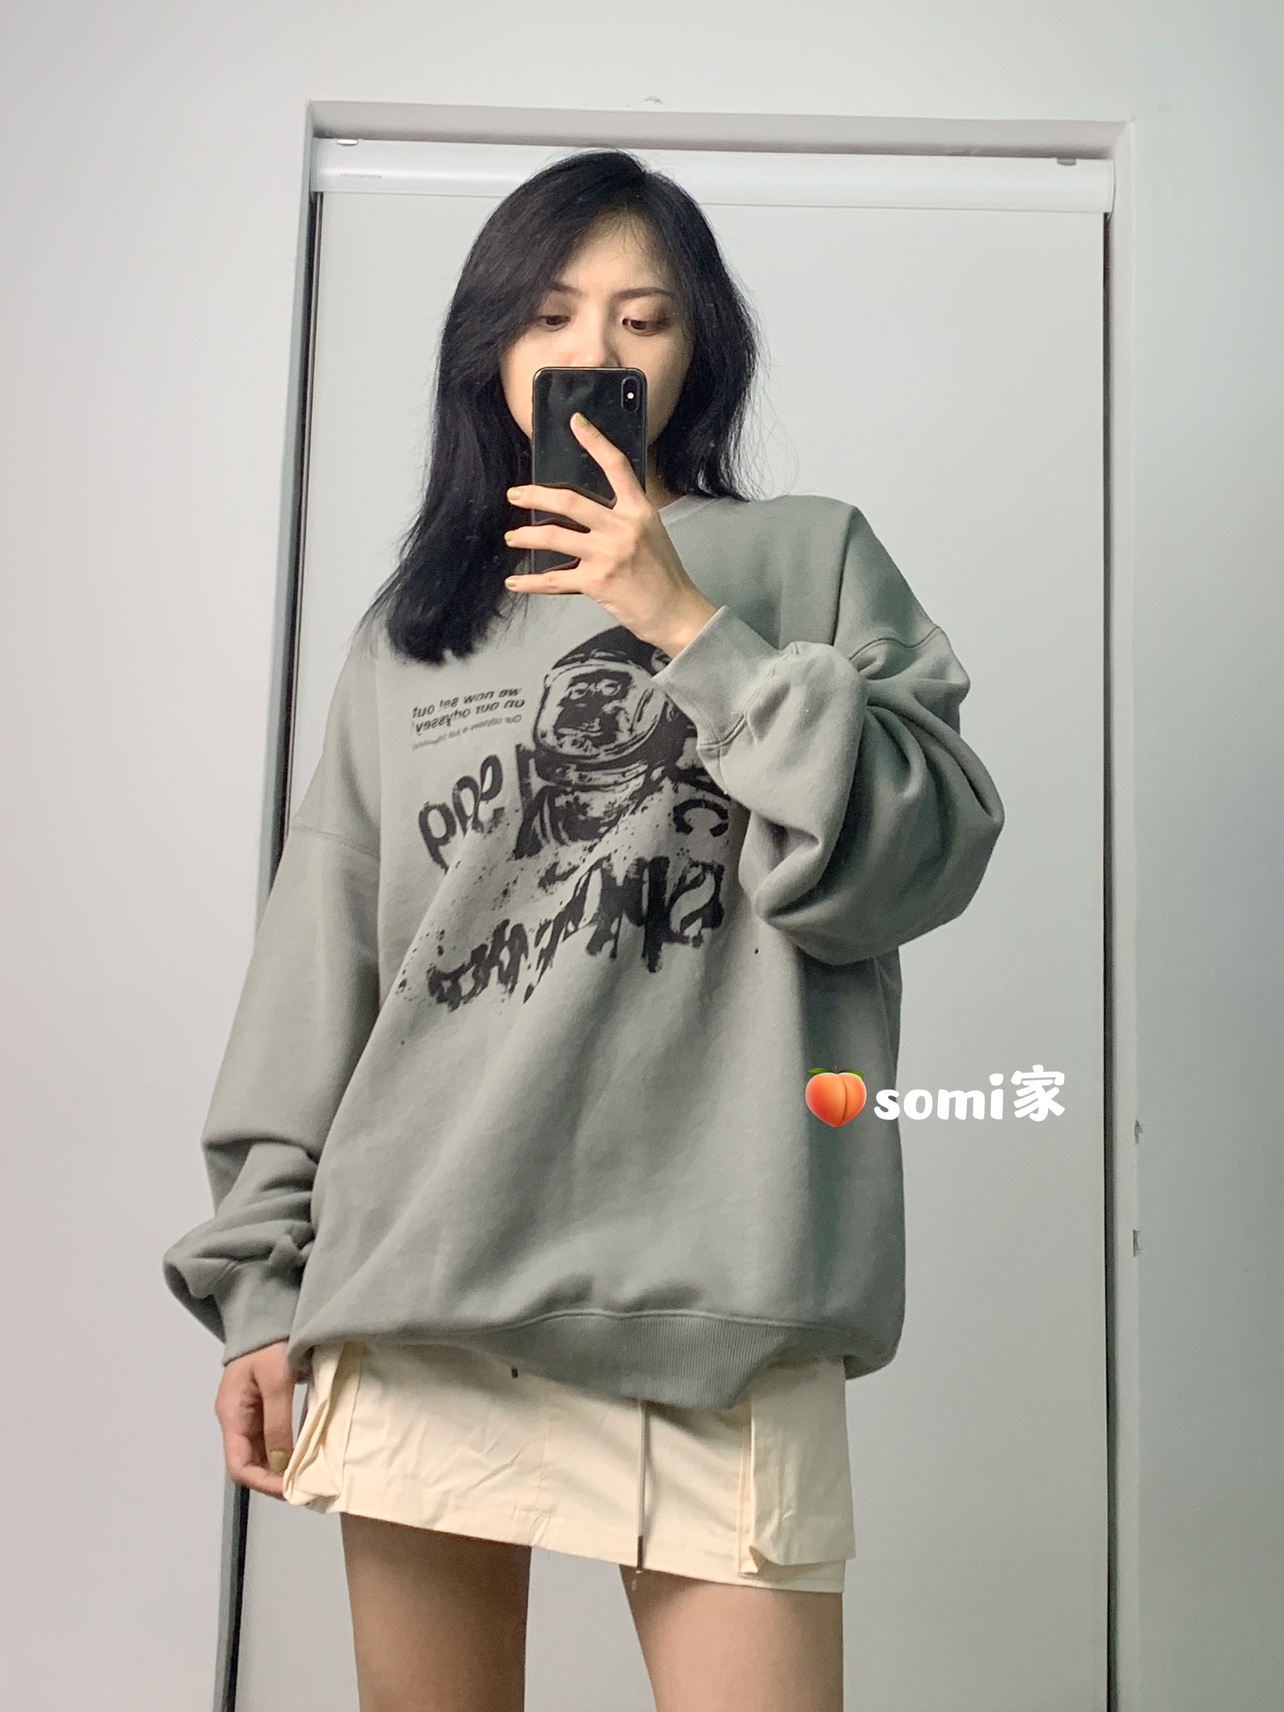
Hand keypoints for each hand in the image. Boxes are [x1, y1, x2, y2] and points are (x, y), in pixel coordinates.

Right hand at [215, 1340, 297, 1499]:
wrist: (267, 1314)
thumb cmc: (270, 1343)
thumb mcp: (278, 1381)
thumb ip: (278, 1423)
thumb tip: (280, 1464)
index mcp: (231, 1414)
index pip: (238, 1466)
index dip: (262, 1483)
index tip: (289, 1489)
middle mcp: (234, 1418)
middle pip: (248, 1462)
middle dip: (272, 1479)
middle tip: (303, 1486)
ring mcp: (246, 1412)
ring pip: (259, 1452)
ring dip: (278, 1467)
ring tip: (305, 1474)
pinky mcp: (259, 1405)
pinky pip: (268, 1436)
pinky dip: (282, 1449)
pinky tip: (301, 1452)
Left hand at [502, 412, 717, 657]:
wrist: (673, 611)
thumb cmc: (663, 573)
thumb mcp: (652, 532)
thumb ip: (625, 515)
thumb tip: (592, 505)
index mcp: (638, 510)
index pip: (616, 466)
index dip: (595, 441)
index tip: (575, 422)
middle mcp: (621, 528)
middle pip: (569, 501)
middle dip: (535, 495)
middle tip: (514, 495)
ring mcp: (607, 554)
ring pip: (554, 537)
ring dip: (526, 537)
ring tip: (512, 538)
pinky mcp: (595, 582)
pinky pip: (553, 579)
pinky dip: (530, 582)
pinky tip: (515, 582)